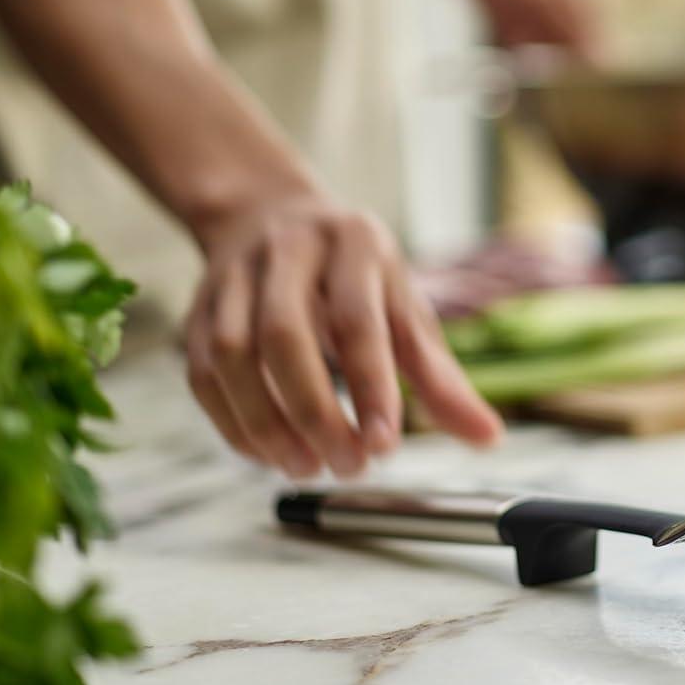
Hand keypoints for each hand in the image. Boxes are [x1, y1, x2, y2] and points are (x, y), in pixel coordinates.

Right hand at [183, 195, 503, 476]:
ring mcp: (233, 278)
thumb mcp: (406, 310)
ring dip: (267, 424)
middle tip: (349, 466)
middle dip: (315, 413)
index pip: (357, 319)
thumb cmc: (356, 278)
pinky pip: (202, 374)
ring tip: (306, 469)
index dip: (370, 386)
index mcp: (354, 243)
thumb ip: (441, 379)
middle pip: (284, 336)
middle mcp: (288, 251)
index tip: (386, 446)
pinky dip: (234, 424)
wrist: (271, 216)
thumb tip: (488, 439)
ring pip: (231, 356)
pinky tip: (269, 454)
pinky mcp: (197, 311)